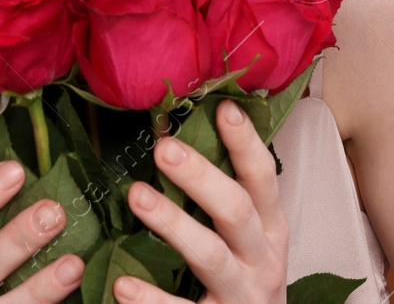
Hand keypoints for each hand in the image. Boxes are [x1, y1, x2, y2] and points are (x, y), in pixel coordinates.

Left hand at [116, 99, 289, 303]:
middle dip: (203, 177)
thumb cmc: (246, 278)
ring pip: (211, 256)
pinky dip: (152, 299)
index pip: (262, 178)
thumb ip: (223, 197)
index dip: (246, 143)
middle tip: (164, 148)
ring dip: (174, 223)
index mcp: (270, 228)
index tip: (224, 108)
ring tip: (137, 196)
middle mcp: (262, 259)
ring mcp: (242, 294)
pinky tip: (123, 284)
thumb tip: (179, 137)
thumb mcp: (250, 238)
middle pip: (237, 211)